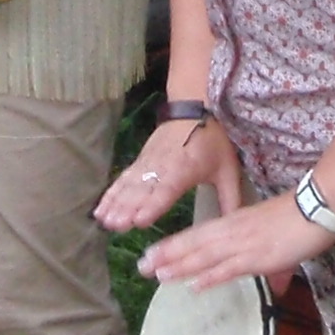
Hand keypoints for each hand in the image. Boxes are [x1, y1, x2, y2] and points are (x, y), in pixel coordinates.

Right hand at [94, 113, 245, 235]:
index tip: (141, 220)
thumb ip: (230, 199)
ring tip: (105, 221)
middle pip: (143, 189)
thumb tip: (235, 228)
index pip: (167, 189)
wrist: (196, 107)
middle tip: (116, 226)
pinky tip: (100, 210)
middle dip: (128, 208)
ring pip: (129, 185)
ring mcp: (148, 162)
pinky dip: (110, 194)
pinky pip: (123, 179)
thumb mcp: (228, 169)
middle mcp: (163, 165)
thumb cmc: (214, 140)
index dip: (154, 204)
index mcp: (186, 168)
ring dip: (116, 203)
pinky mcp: (141, 161)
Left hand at [137, 194, 331, 291]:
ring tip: (157, 275)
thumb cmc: (296, 217)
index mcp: (232, 222)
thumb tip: (261, 275)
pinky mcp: (258, 257)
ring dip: (180, 266)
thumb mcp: (268, 232)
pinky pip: (229, 269)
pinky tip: (194, 286)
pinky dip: (211, 277)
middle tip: (141, 267)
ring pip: (205, 256)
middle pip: (193, 244)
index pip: (196, 235)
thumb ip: (259, 252)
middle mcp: (232, 232)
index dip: (173, 245)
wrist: (316, 207)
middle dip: (166, 256)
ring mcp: (243, 245)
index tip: (151, 254)